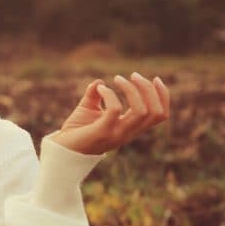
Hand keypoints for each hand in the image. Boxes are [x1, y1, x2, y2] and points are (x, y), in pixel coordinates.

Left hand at [49, 72, 169, 155]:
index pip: (160, 115)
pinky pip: (115, 110)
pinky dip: (110, 94)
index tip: (155, 79)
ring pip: (141, 111)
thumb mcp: (88, 109)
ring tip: (118, 78)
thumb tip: (99, 81)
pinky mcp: (101, 132)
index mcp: (130, 128)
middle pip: (155, 112)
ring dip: (132, 90)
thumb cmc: (76, 130)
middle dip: (149, 89)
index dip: (163, 96)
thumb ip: (96, 95)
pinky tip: (99, 88)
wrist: (60, 150)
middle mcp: (127, 133)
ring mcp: (116, 134)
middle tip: (133, 75)